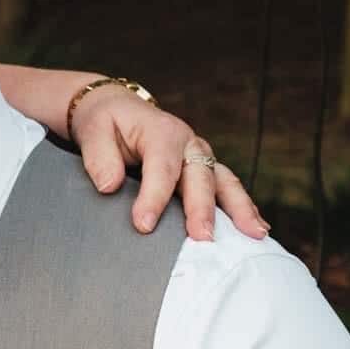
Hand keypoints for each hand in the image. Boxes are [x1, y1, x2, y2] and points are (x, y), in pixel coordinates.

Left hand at [68, 84, 265, 241]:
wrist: (117, 110)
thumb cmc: (105, 123)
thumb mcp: (93, 131)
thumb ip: (99, 158)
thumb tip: (109, 186)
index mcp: (162, 132)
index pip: (161, 168)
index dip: (153, 198)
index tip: (144, 225)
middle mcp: (188, 143)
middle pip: (200, 177)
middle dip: (202, 209)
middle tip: (202, 238)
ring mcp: (200, 156)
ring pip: (225, 182)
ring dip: (240, 209)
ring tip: (254, 235)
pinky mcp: (204, 169)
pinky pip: (227, 188)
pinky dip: (242, 208)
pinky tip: (256, 229)